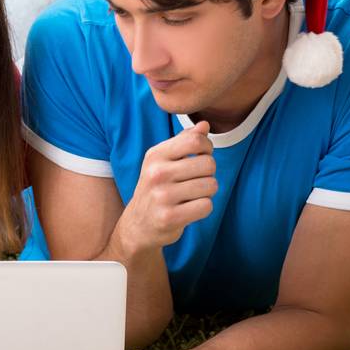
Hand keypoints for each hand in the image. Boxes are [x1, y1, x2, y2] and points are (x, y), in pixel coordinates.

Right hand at [115, 121, 216, 255]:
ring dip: (207, 192)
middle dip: (208, 173)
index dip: (207, 147)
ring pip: (211, 185)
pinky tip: (189, 209)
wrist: (138, 225)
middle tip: (195, 180)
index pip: (195, 140)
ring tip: (192, 195)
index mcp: (155, 155)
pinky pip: (206, 206)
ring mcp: (162, 196)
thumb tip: (204, 124)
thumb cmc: (156, 188)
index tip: (201, 156)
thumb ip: (184, 141)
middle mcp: (157, 173)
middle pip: (208, 163)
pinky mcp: (169, 217)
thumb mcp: (163, 161)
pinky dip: (203, 208)